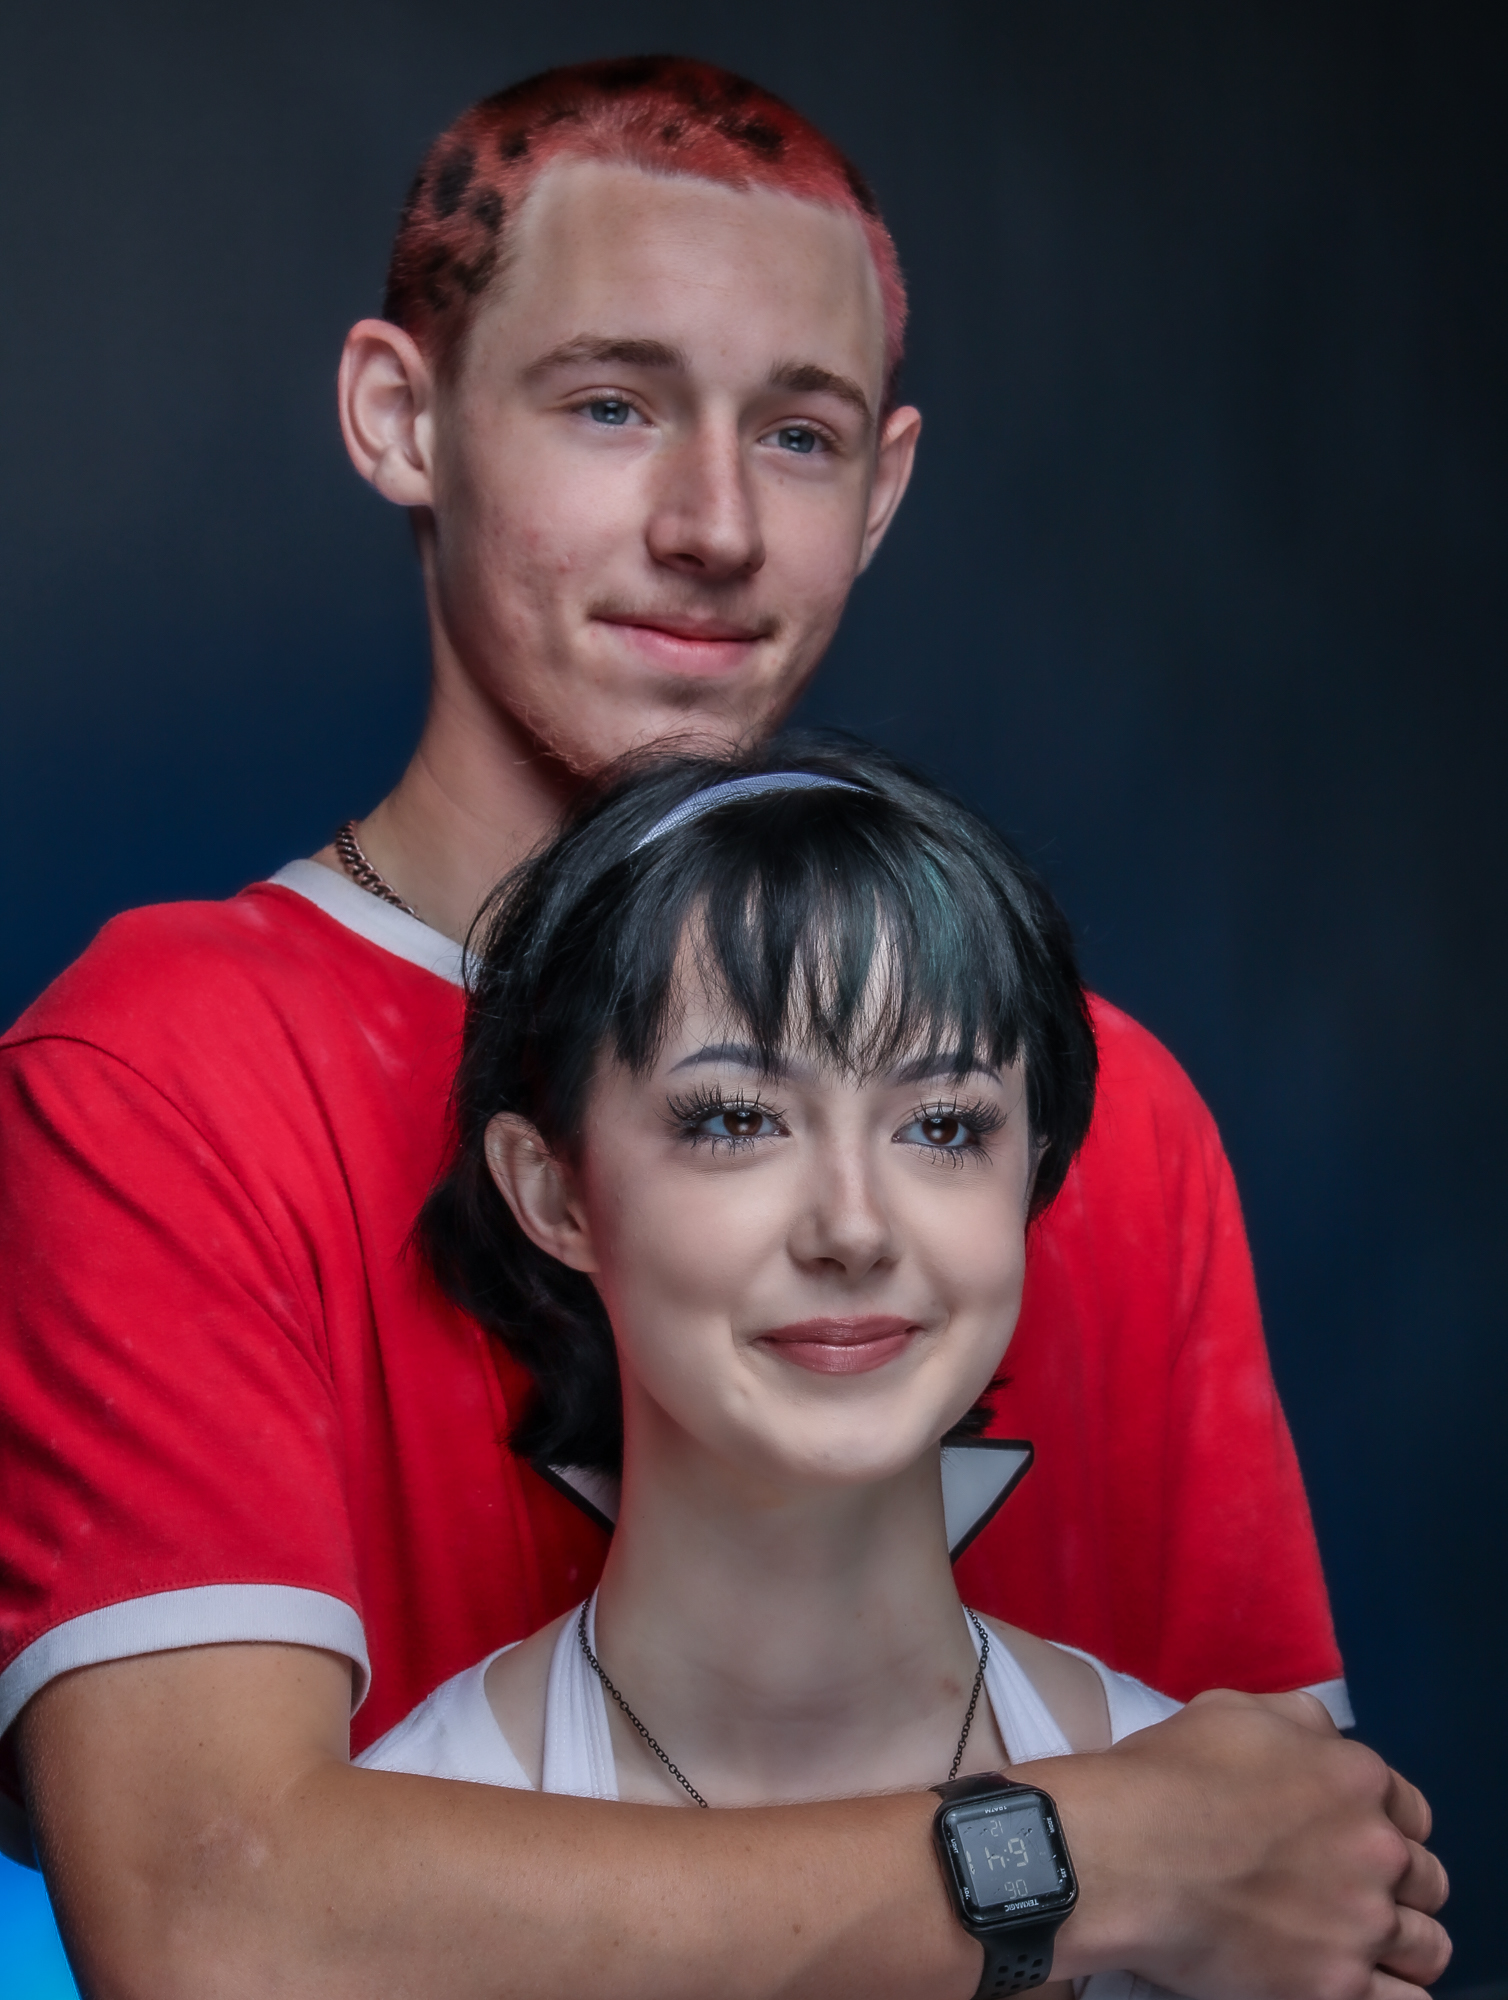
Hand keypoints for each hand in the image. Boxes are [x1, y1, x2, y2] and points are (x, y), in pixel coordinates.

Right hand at [1032, 1688, 1449, 1999]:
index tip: (1354, 1839)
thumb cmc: (1169, 1773)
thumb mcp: (1237, 1711)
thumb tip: (1324, 1747)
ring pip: (1428, 1948)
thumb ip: (1301, 1727)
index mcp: (1358, 1778)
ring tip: (1355, 1944)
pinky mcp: (1337, 1986)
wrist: (1125, 1852)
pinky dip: (1389, 1994)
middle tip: (1350, 1892)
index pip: (1413, 1812)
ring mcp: (1362, 1922)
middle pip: (1427, 1880)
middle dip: (1397, 1885)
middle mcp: (1377, 1849)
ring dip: (1400, 1944)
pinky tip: (1358, 1983)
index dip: (1386, 1824)